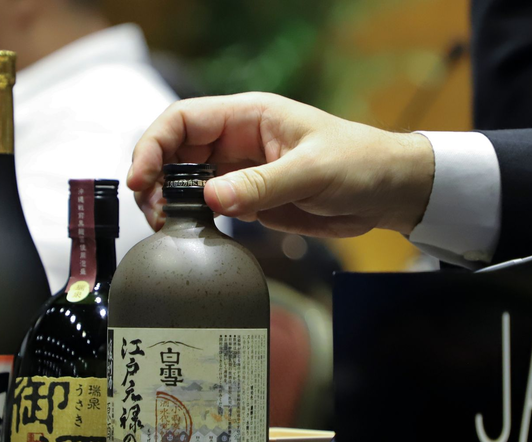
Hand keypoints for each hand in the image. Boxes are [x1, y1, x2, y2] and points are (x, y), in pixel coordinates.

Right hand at [128, 92, 434, 236]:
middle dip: (156, 178)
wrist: (388, 191)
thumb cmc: (360, 163)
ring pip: (189, 181)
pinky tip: (190, 233)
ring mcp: (244, 172)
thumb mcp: (313, 171)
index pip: (184, 121)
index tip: (143, 177)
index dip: (155, 145)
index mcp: (249, 117)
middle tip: (154, 211)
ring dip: (170, 201)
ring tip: (165, 225)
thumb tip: (211, 197)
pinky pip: (212, 206)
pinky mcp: (253, 200)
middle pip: (177, 152)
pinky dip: (194, 219)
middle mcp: (239, 142)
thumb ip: (262, 185)